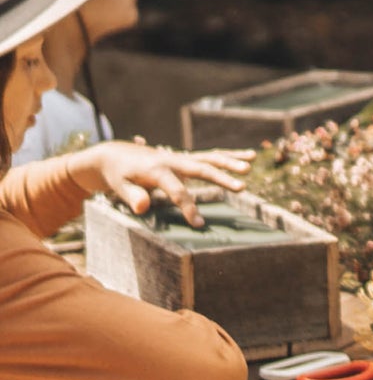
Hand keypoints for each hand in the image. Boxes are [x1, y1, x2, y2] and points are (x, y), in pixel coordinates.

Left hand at [72, 141, 251, 221]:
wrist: (115, 154)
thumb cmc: (117, 175)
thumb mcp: (118, 186)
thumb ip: (131, 196)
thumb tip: (142, 208)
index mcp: (156, 170)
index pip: (177, 191)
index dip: (188, 207)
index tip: (199, 224)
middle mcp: (172, 160)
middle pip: (201, 169)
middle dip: (222, 178)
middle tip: (241, 187)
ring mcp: (181, 158)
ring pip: (209, 158)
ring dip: (230, 162)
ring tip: (250, 167)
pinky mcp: (186, 158)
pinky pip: (210, 157)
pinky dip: (229, 155)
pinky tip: (250, 155)